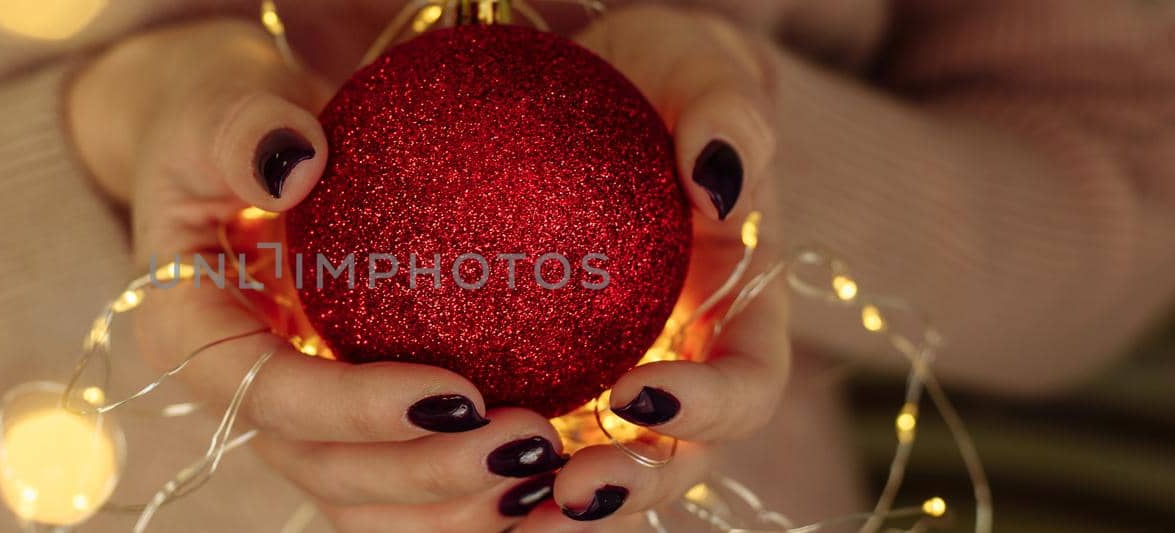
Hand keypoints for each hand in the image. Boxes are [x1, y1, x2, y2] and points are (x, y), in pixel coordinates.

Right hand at [68, 20, 569, 531]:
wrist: (231, 151)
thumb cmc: (221, 122)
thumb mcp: (217, 108)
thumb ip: (243, 129)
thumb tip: (297, 164)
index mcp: (192, 336)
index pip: (272, 396)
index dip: (360, 410)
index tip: (459, 392)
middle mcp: (239, 399)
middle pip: (326, 472)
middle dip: (426, 475)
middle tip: (529, 441)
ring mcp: (294, 425)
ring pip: (366, 505)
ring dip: (456, 509)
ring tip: (552, 474)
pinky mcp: (345, 428)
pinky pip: (404, 489)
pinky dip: (471, 500)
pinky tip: (555, 483)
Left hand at [514, 5, 790, 530]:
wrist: (596, 87)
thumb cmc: (660, 74)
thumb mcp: (699, 67)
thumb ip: (727, 115)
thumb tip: (718, 184)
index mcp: (739, 312)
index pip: (749, 385)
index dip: (709, 410)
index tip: (637, 392)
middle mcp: (684, 366)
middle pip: (672, 460)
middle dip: (626, 489)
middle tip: (563, 490)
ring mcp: (614, 382)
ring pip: (594, 471)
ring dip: (550, 504)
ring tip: (499, 510)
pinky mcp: (546, 379)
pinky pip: (518, 438)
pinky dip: (483, 468)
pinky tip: (426, 468)